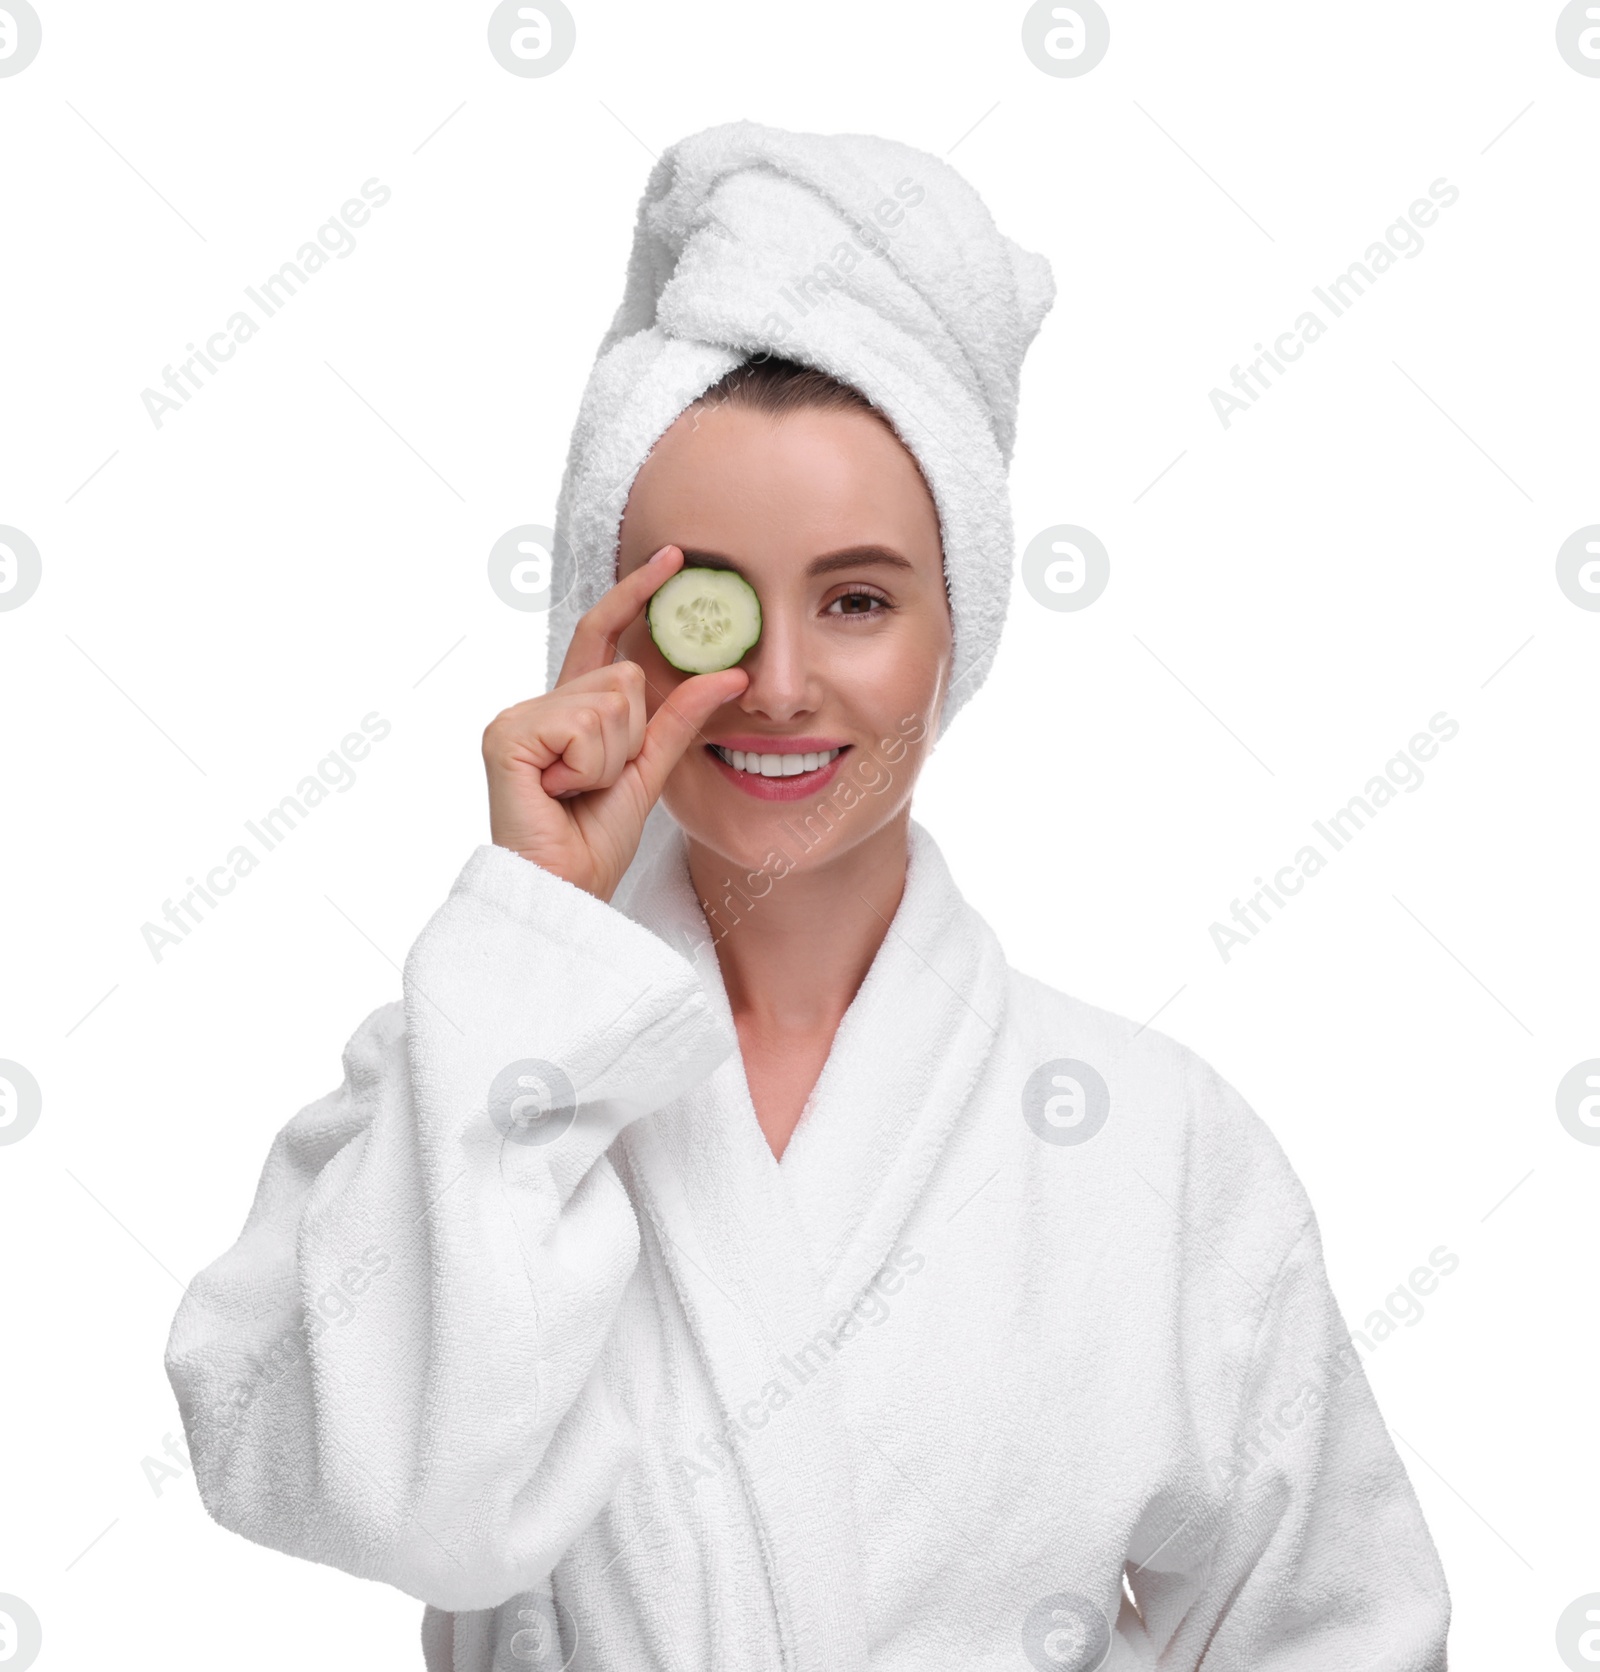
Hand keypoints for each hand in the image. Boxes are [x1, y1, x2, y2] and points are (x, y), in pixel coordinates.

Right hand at [482, 545, 747, 901]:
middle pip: (623, 675)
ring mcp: (518, 716)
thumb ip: (680, 719)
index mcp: (570, 709)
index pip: (604, 634)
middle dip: (630, 735)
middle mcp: (539, 704)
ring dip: (611, 758)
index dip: (636, 594)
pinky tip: (559, 792)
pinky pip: (585, 725)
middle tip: (597, 782)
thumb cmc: (595, 839)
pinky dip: (589, 766)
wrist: (565, 888)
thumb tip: (730, 672)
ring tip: (577, 792)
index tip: (672, 557)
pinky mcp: (507, 733)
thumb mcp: (650, 770)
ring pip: (610, 701)